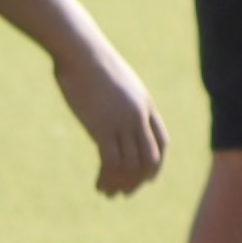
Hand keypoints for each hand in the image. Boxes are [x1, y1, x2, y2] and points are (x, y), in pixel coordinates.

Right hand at [51, 40, 167, 196]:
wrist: (79, 49)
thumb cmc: (90, 61)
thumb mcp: (115, 80)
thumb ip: (120, 100)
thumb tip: (112, 108)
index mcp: (145, 104)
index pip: (162, 143)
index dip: (156, 165)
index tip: (147, 179)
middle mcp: (139, 116)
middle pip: (149, 160)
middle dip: (139, 181)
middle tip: (125, 192)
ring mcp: (122, 123)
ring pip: (130, 166)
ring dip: (121, 185)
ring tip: (107, 193)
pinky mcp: (103, 128)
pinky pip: (111, 164)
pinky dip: (107, 180)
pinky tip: (98, 186)